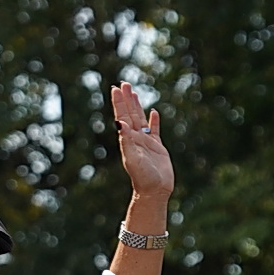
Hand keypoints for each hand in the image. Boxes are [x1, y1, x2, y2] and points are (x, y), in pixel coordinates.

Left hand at [111, 82, 172, 198]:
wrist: (154, 191)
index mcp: (128, 139)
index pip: (122, 116)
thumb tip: (119, 123)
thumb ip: (126, 140)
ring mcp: (146, 142)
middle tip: (123, 83)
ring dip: (137, 106)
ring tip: (133, 92)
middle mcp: (135, 138)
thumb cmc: (142, 177)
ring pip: (140, 119)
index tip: (115, 89)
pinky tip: (153, 112)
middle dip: (126, 99)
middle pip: (130, 114)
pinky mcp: (157, 147)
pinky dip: (154, 121)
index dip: (119, 103)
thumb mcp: (132, 158)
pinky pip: (155, 130)